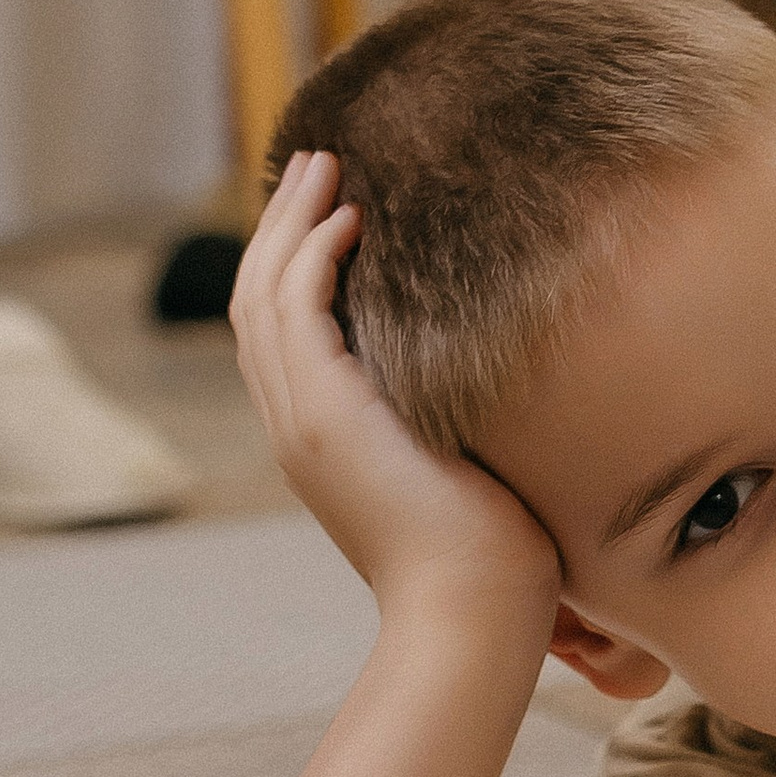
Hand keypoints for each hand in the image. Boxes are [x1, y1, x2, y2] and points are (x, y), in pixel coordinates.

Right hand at [231, 153, 559, 637]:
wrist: (472, 615)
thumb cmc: (495, 557)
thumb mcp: (470, 462)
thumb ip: (462, 412)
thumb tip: (513, 367)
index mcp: (326, 435)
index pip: (288, 329)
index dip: (298, 261)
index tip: (333, 206)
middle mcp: (299, 425)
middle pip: (261, 299)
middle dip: (285, 225)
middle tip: (312, 161)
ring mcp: (303, 422)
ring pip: (266, 295)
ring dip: (291, 224)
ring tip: (322, 165)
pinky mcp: (323, 417)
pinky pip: (296, 314)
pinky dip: (313, 259)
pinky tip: (351, 220)